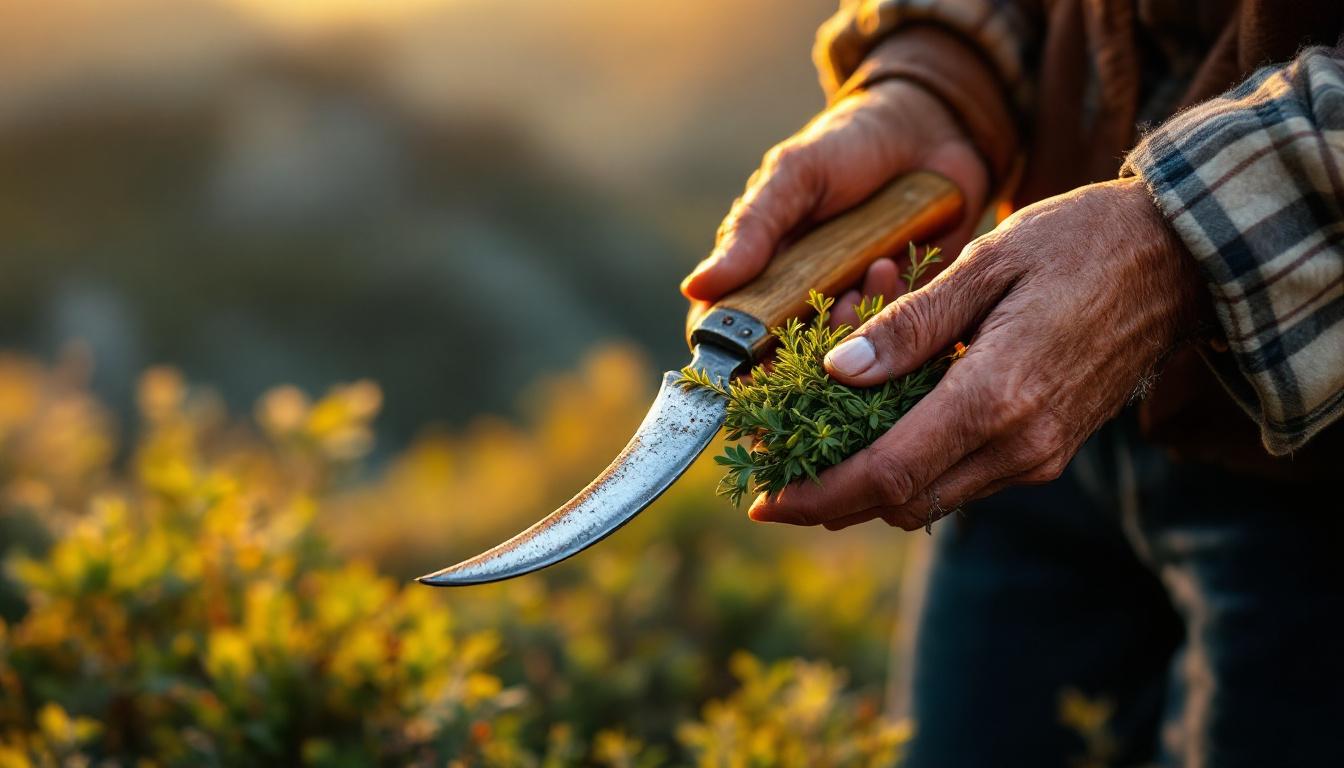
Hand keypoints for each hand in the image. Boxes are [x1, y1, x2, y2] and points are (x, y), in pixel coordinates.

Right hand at [681, 77, 987, 327]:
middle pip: (783, 354)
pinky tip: (889, 265)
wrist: (926, 129)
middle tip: (830, 300)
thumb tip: (694, 287)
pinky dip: (885, 306)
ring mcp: (847, 304)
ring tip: (871, 267)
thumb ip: (750, 233)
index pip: (726, 330)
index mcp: (759, 269)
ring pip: (838, 350)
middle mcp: (799, 297)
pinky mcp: (897, 307)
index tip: (744, 356)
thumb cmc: (846, 147)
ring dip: (852, 320)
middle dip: (806, 339)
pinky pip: (888, 334)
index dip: (728, 352)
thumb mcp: (792, 178)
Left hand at [748, 177, 1210, 529]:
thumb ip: (910, 327)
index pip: (888, 475)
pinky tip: (883, 417)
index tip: (766, 501)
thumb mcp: (986, 263)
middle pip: (902, 501)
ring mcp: (1040, 454)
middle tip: (779, 472)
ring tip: (822, 435)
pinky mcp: (1048, 449)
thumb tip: (837, 371)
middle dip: (833, 497)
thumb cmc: (1082, 243)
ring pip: (930, 496)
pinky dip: (914, 461)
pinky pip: (962, 475)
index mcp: (997, 396)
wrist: (1181, 260)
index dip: (819, 496)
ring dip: (872, 479)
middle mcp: (1020, 443)